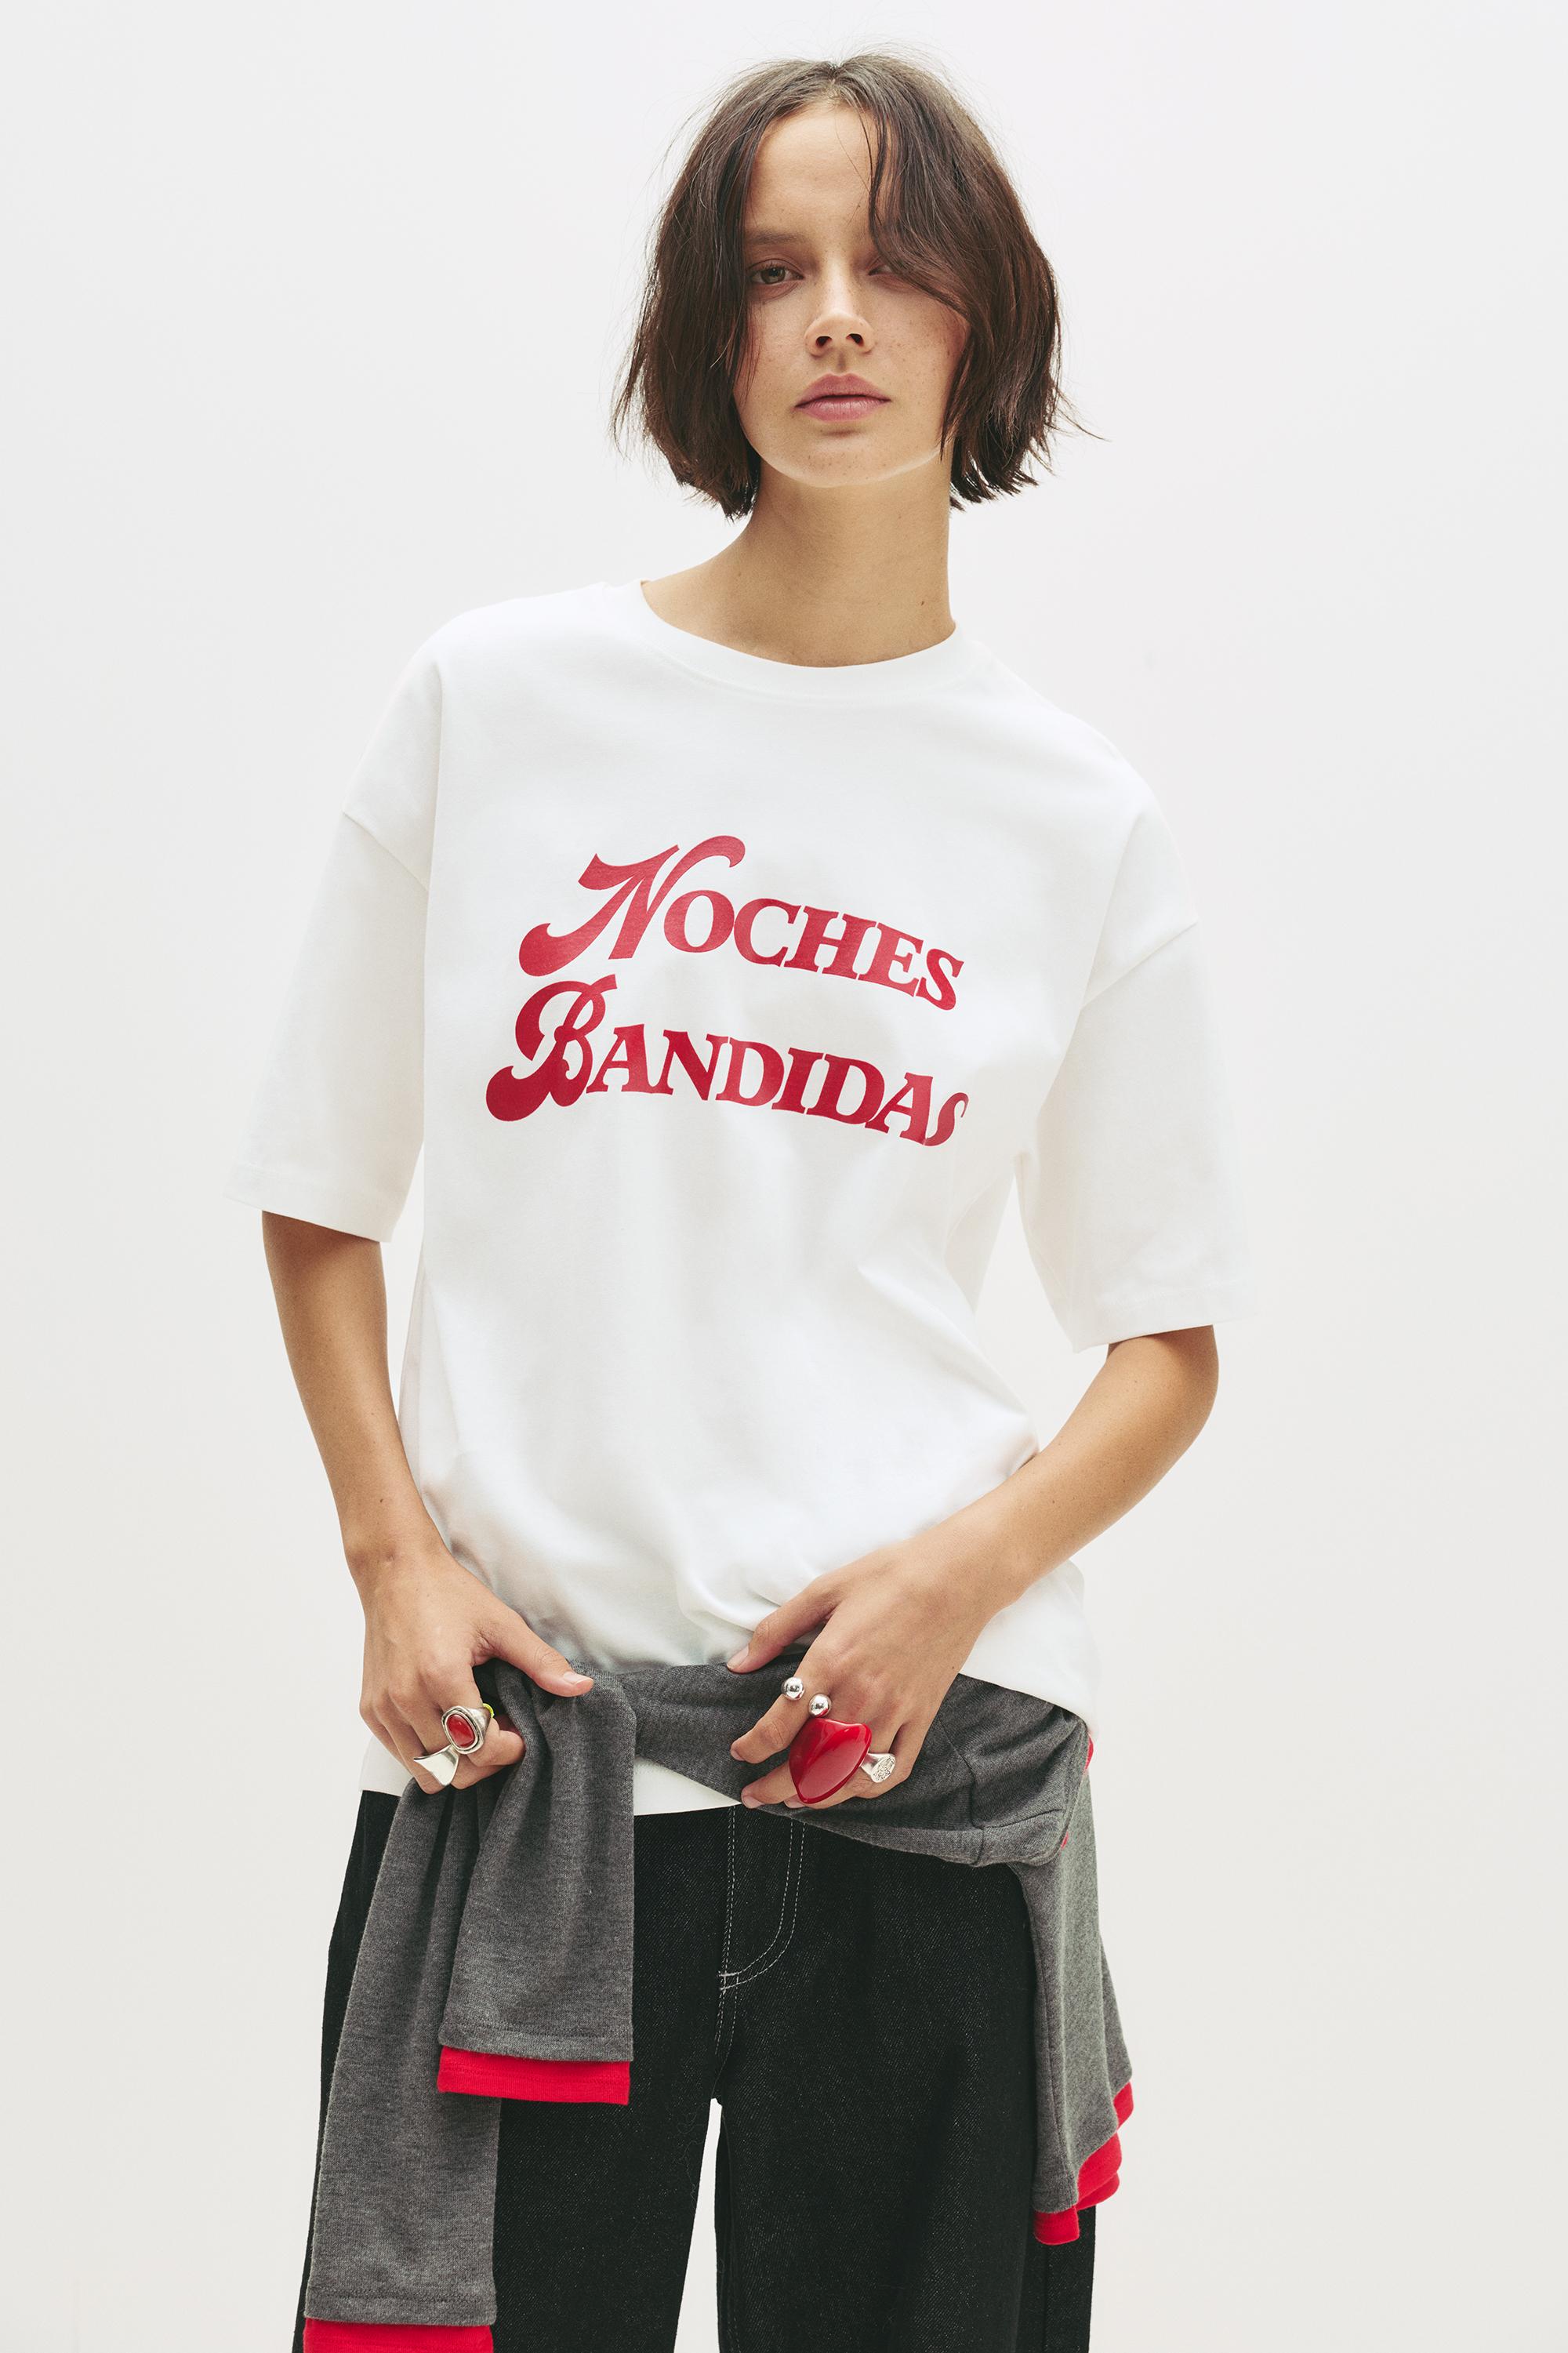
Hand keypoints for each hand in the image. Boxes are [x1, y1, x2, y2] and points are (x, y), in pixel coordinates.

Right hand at [356, 1533, 594, 1792]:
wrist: (395, 1572)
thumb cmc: (446, 1593)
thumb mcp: (501, 1623)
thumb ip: (541, 1661)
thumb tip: (580, 1687)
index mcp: (441, 1676)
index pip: (479, 1748)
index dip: (509, 1749)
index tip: (519, 1729)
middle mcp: (406, 1698)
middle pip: (454, 1770)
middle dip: (486, 1762)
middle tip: (501, 1732)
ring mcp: (384, 1707)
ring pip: (426, 1772)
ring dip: (456, 1761)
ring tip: (473, 1727)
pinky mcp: (370, 1710)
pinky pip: (402, 1755)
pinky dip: (429, 1751)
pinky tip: (447, 1721)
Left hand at [724, 1529, 998, 1809]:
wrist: (956, 1577)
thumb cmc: (889, 1577)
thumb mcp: (823, 1590)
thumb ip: (777, 1630)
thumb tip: (739, 1663)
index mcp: (830, 1661)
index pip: (781, 1724)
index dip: (754, 1747)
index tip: (741, 1753)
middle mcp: (860, 1695)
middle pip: (811, 1760)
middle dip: (777, 1785)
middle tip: (756, 1795)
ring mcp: (895, 1711)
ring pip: (849, 1773)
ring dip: (817, 1794)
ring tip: (795, 1799)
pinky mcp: (922, 1716)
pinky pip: (894, 1768)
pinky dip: (868, 1787)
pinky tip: (849, 1787)